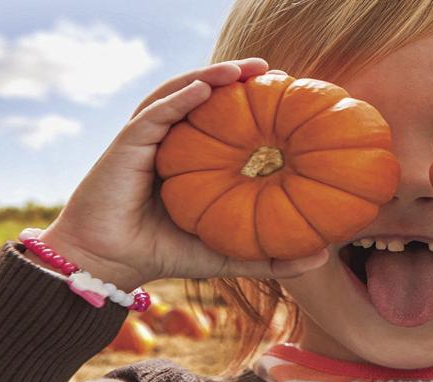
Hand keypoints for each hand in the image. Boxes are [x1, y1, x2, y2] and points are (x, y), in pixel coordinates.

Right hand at [35, 59, 328, 292]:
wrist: (109, 261)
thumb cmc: (165, 253)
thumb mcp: (229, 255)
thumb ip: (272, 257)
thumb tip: (323, 256)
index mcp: (191, 159)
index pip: (222, 121)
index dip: (250, 103)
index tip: (286, 93)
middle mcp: (169, 142)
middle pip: (202, 97)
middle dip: (233, 77)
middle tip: (270, 68)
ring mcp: (147, 139)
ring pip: (178, 94)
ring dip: (209, 75)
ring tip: (241, 68)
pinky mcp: (126, 144)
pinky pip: (155, 114)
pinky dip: (179, 98)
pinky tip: (205, 87)